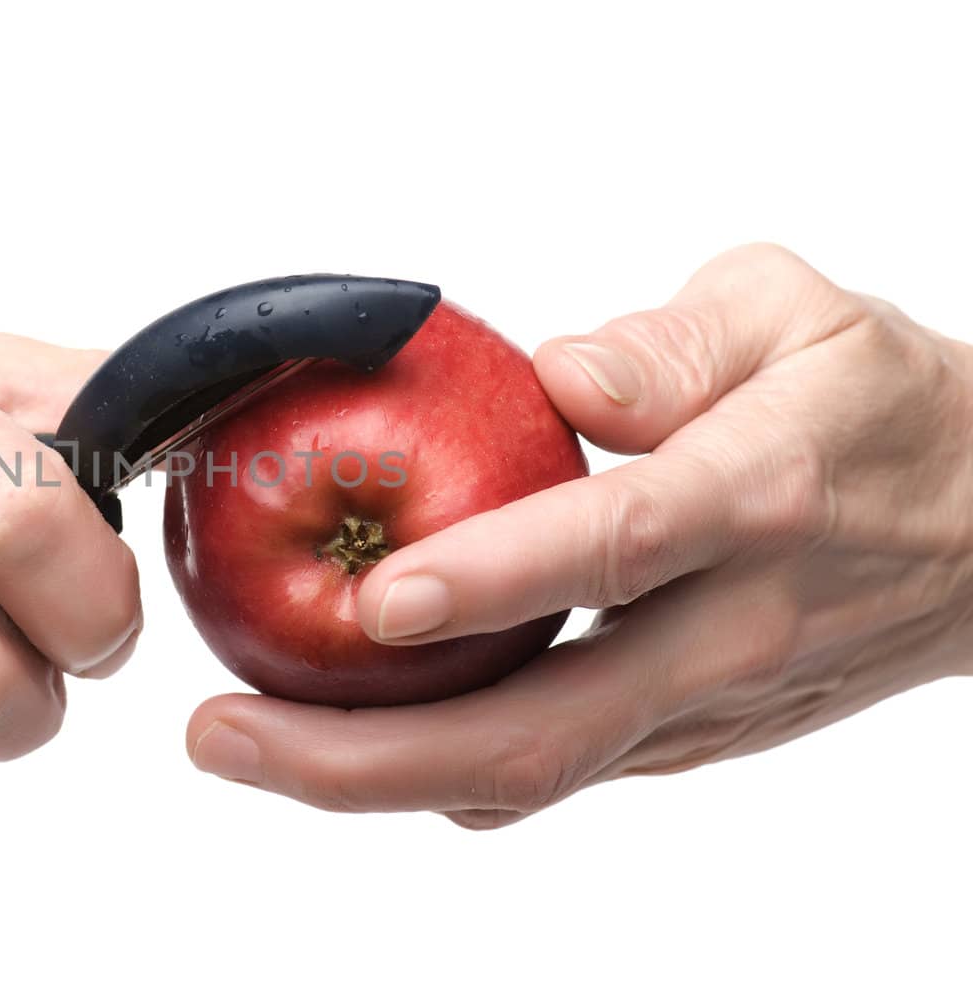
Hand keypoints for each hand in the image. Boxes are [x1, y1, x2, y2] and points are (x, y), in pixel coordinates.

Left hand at [186, 243, 972, 826]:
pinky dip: (433, 768)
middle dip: (362, 754)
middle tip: (218, 732)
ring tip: (239, 743)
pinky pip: (547, 771)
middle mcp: (723, 629)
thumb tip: (557, 377)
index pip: (615, 547)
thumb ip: (672, 344)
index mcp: (754, 497)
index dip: (495, 581)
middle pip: (539, 730)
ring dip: (373, 778)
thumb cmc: (875, 403)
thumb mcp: (793, 315)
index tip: (376, 601)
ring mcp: (702, 707)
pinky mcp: (681, 740)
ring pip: (528, 776)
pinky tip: (338, 737)